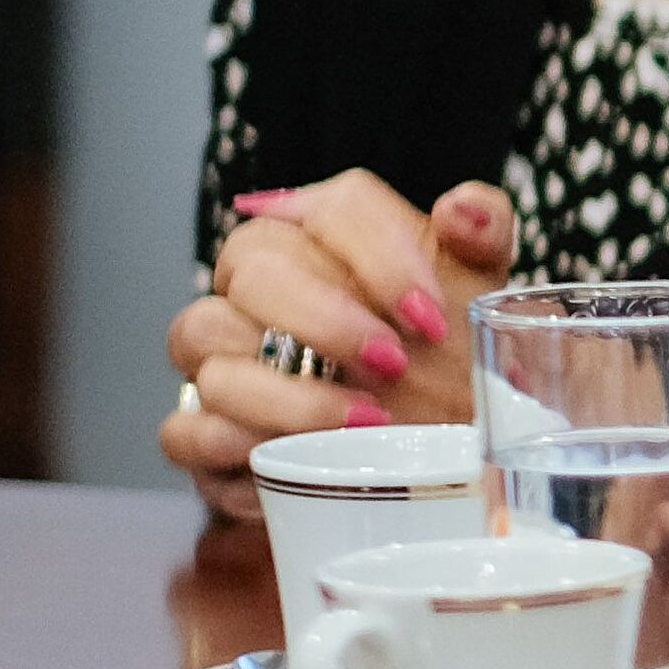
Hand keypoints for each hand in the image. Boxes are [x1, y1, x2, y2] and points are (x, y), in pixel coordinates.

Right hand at [155, 175, 522, 517]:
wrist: (434, 444)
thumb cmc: (446, 357)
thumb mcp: (477, 292)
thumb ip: (483, 232)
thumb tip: (461, 208)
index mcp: (321, 235)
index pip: (332, 207)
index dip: (381, 255)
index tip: (430, 315)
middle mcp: (255, 284)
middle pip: (253, 264)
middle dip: (327, 317)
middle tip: (394, 365)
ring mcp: (219, 354)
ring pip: (206, 338)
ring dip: (289, 388)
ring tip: (364, 423)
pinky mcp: (202, 431)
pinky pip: (185, 428)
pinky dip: (237, 445)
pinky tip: (299, 462)